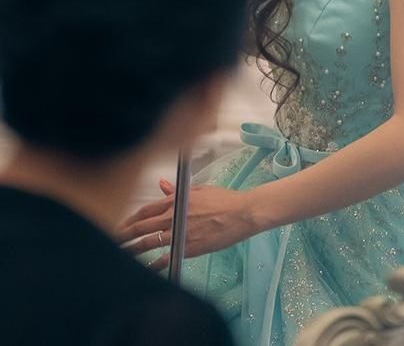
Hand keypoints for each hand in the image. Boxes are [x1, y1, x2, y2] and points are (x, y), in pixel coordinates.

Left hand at [118, 179, 256, 272]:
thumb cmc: (223, 200)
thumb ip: (176, 191)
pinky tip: (145, 270)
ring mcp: (180, 233)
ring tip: (120, 254)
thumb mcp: (198, 190)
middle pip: (141, 226)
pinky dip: (154, 264)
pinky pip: (166, 257)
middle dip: (124, 234)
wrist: (241, 213)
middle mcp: (174, 216)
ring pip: (149, 242)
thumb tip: (161, 185)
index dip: (130, 218)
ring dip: (132, 249)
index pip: (145, 210)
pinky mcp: (189, 248)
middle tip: (111, 241)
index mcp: (175, 200)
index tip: (121, 226)